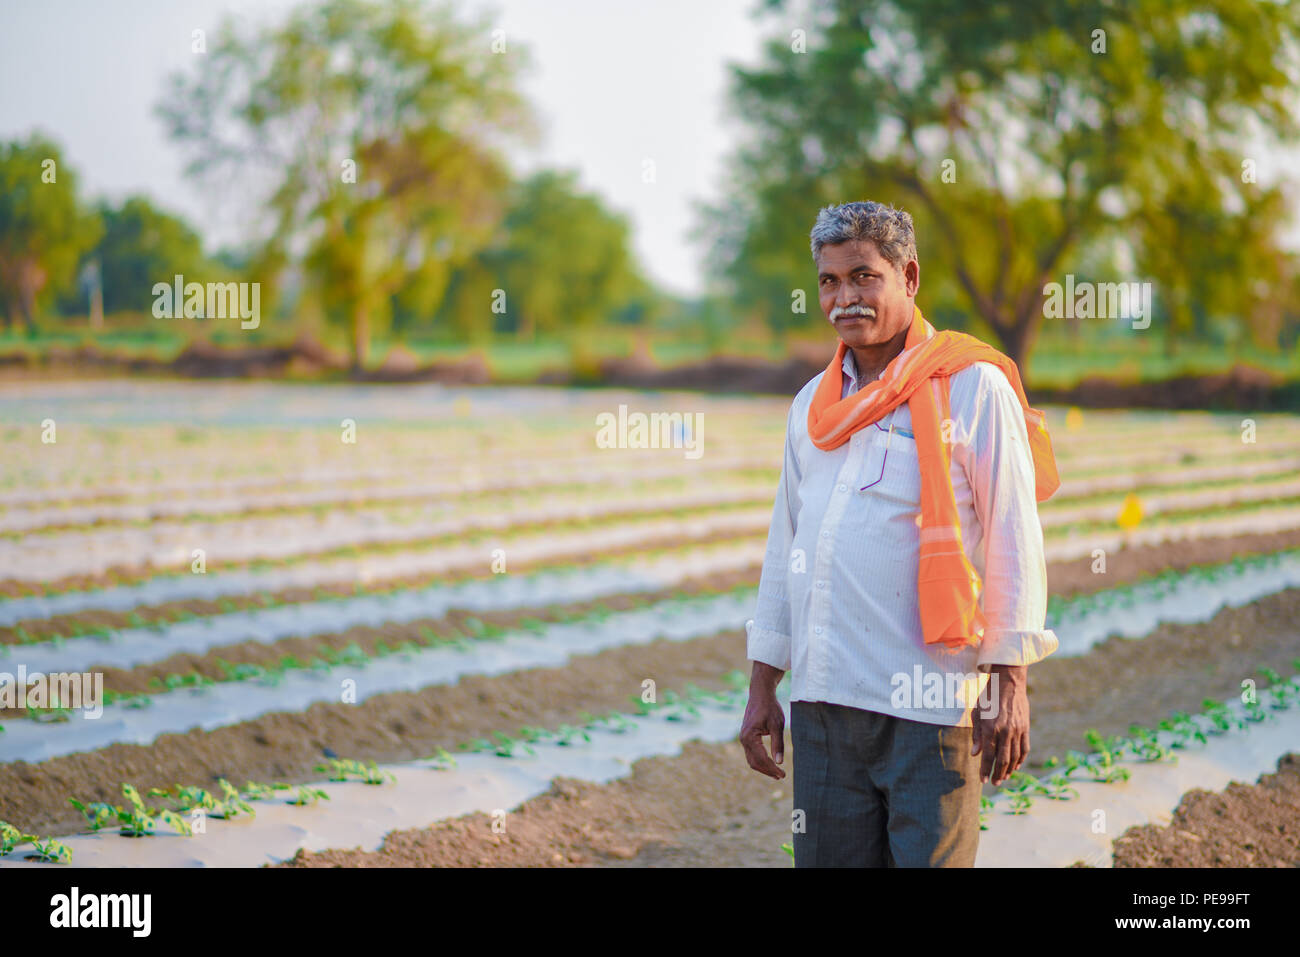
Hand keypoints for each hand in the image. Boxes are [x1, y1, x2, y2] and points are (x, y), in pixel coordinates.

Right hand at [739, 661, 785, 778]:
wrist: (760, 694)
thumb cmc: (770, 707)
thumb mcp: (777, 725)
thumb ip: (778, 744)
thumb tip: (779, 762)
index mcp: (750, 736)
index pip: (761, 759)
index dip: (772, 769)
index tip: (783, 775)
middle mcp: (743, 739)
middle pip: (754, 762)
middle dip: (767, 771)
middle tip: (781, 776)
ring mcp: (743, 738)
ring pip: (751, 759)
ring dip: (763, 767)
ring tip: (777, 773)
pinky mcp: (746, 736)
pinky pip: (751, 753)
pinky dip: (760, 760)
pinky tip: (770, 763)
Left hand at [971, 664, 1028, 785]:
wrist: (1009, 682)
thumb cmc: (988, 697)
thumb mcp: (977, 712)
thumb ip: (976, 734)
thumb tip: (975, 754)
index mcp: (990, 728)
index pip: (987, 755)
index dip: (984, 769)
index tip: (982, 780)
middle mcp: (1004, 731)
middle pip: (1002, 759)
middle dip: (997, 773)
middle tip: (994, 783)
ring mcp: (1017, 730)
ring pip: (1014, 756)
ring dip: (1009, 770)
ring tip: (1003, 778)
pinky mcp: (1026, 728)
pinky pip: (1024, 748)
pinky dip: (1020, 760)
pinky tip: (1016, 766)